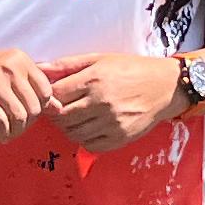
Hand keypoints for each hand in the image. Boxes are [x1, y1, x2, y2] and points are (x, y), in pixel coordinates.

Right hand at [0, 45, 58, 142]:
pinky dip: (2, 134)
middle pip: (35, 107)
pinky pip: (0, 123)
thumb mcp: (4, 74)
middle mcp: (9, 67)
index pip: (46, 91)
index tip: (26, 115)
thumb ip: (30, 89)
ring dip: (15, 132)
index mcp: (19, 59)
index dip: (40, 109)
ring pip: (20, 117)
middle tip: (14, 128)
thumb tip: (60, 108)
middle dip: (27, 125)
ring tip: (6, 133)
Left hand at [44, 50, 182, 152]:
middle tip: (61, 108)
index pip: (56, 94)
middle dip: (56, 113)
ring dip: (68, 127)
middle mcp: (102, 102)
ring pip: (73, 133)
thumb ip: (67, 65)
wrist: (165, 87)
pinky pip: (89, 145)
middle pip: (61, 116)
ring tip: (76, 116)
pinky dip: (84, 138)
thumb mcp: (99, 59)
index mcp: (94, 79)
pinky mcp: (120, 138)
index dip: (49, 96)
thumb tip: (39, 68)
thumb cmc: (131, 69)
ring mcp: (112, 123)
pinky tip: (90, 127)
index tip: (53, 95)